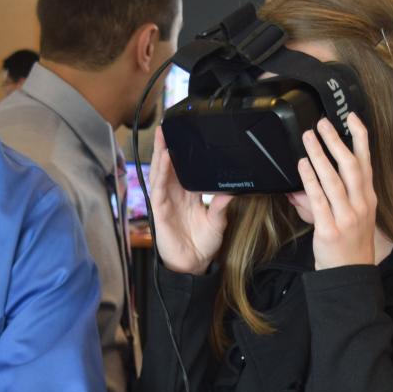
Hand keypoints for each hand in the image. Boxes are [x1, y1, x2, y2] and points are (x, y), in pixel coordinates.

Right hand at [148, 126, 232, 274]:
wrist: (194, 265)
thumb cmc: (203, 243)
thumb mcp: (218, 221)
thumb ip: (222, 205)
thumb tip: (234, 189)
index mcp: (189, 194)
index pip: (185, 169)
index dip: (183, 152)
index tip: (186, 135)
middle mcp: (176, 195)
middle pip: (169, 166)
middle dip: (168, 146)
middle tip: (169, 126)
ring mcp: (166, 202)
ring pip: (161, 174)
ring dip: (161, 155)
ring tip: (164, 136)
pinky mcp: (160, 211)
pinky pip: (158, 189)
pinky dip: (160, 174)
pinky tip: (163, 161)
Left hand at [297, 116, 377, 269]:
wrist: (349, 275)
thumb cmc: (348, 245)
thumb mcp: (351, 216)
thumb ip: (334, 195)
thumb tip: (311, 177)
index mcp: (367, 199)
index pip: (367, 162)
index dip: (360, 138)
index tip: (352, 117)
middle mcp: (360, 204)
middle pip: (351, 166)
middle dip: (337, 142)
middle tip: (323, 123)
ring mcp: (347, 216)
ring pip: (334, 179)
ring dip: (320, 155)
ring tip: (308, 138)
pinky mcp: (330, 228)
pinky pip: (319, 198)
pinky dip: (310, 179)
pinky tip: (302, 165)